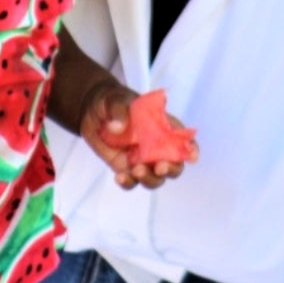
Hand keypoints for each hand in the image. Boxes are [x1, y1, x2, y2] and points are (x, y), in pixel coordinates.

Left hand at [80, 83, 197, 189]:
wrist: (92, 111)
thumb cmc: (111, 101)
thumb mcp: (114, 99)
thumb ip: (118, 110)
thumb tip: (118, 126)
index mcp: (163, 127)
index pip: (184, 140)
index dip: (191, 149)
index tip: (191, 156)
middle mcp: (157, 147)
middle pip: (174, 166)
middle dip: (171, 170)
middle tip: (159, 167)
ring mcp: (142, 160)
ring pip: (155, 178)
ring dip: (150, 179)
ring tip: (136, 171)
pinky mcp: (126, 168)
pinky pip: (132, 181)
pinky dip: (128, 182)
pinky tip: (120, 177)